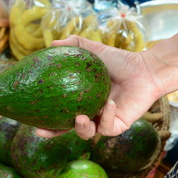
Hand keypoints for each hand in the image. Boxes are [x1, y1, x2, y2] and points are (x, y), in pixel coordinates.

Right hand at [36, 35, 161, 139]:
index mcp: (81, 101)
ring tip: (80, 117)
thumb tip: (51, 44)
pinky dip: (106, 116)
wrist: (145, 69)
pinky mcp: (118, 126)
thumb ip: (74, 44)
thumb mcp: (94, 50)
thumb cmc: (120, 61)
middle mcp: (90, 114)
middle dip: (54, 134)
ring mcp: (103, 121)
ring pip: (87, 133)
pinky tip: (109, 104)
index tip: (33, 122)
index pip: (60, 114)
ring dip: (81, 128)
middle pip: (67, 129)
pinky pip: (107, 127)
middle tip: (42, 131)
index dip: (46, 120)